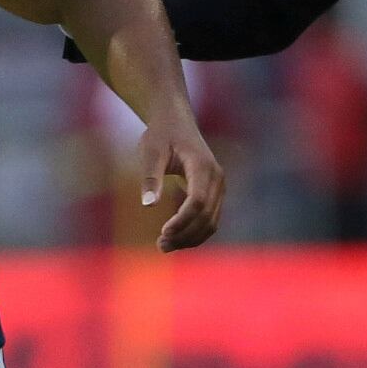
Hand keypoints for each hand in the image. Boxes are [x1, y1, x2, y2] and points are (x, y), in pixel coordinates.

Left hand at [139, 117, 224, 250]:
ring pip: (211, 222)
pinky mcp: (215, 193)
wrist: (176, 121)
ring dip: (190, 238)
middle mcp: (216, 178)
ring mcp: (219, 186)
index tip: (163, 232)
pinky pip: (210, 219)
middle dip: (185, 234)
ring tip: (164, 246)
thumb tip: (148, 205)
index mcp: (202, 166)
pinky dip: (195, 233)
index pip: (197, 201)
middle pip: (206, 216)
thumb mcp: (150, 151)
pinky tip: (175, 238)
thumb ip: (150, 177)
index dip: (182, 221)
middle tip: (160, 246)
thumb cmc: (161, 134)